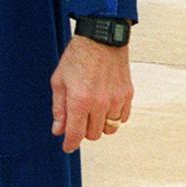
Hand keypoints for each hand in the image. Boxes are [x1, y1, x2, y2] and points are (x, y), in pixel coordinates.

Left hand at [50, 36, 132, 152]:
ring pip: (109, 128)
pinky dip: (113, 117)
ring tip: (92, 111)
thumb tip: (58, 130)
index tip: (67, 147)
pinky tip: (105, 107)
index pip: (76, 133)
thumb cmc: (77, 57)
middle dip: (83, 131)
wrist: (101, 39)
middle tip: (77, 119)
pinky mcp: (128, 95)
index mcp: (80, 100)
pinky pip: (122, 118)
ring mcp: (116, 100)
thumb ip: (59, 108)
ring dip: (99, 125)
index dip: (70, 144)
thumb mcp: (59, 81)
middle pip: (93, 134)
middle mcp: (100, 103)